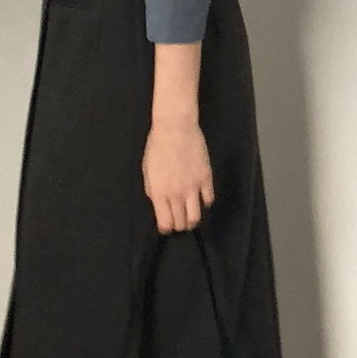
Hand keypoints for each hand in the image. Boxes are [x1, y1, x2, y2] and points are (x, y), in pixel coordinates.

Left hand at [143, 115, 214, 233]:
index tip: (167, 227)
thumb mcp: (147, 171)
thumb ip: (153, 191)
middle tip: (179, 221)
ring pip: (196, 217)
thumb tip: (159, 204)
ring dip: (193, 220)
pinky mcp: (206, 178)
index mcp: (158, 193)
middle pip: (181, 222)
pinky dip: (205, 202)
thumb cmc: (156, 147)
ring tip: (191, 216)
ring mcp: (193, 187)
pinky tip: (201, 198)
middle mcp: (176, 194)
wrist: (175, 129)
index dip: (166, 228)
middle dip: (179, 225)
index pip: (165, 223)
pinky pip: (209, 200)